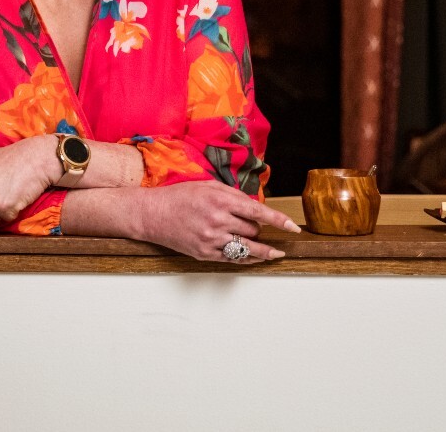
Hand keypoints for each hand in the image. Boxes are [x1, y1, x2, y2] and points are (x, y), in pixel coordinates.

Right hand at [136, 180, 300, 263]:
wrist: (152, 214)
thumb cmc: (179, 197)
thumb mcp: (207, 186)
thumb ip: (233, 195)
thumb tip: (255, 206)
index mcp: (219, 200)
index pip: (257, 212)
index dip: (278, 221)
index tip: (293, 228)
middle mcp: (217, 220)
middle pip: (253, 230)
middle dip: (256, 228)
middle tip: (251, 226)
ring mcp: (211, 239)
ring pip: (247, 248)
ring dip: (262, 249)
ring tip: (274, 253)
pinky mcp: (205, 253)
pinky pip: (233, 259)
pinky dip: (246, 258)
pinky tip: (254, 257)